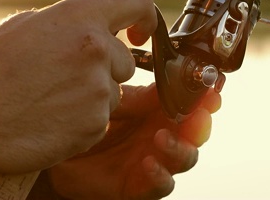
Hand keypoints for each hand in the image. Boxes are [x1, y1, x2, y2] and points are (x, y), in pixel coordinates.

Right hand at [0, 0, 156, 174]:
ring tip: (51, 99)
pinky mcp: (94, 125)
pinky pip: (100, 119)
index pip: (137, 2)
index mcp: (79, 18)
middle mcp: (96, 51)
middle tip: (65, 77)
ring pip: (113, 92)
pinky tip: (51, 117)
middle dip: (104, 68)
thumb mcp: (25, 25)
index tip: (139, 33)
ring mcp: (97, 90)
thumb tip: (90, 25)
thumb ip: (68, 21)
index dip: (145, 17)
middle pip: (125, 61)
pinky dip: (82, 120)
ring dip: (91, 96)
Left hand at [49, 83, 221, 198]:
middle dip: (200, 124)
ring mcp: (153, 161)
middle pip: (195, 132)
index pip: (189, 103)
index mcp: (158, 111)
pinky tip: (149, 163)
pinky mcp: (138, 186)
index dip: (204, 98)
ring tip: (161, 138)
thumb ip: (137, 97)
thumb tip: (165, 82)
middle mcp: (162, 135)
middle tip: (197, 115)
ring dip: (180, 148)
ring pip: (184, 159)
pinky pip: (160, 186)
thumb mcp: (111, 102)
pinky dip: (159, 176)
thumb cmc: (87, 122)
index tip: (211, 91)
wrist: (58, 149)